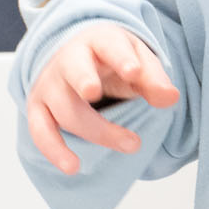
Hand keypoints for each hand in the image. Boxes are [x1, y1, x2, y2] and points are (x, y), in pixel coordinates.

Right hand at [24, 23, 179, 176]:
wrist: (76, 56)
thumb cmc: (111, 60)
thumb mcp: (137, 61)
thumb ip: (153, 78)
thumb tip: (171, 98)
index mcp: (98, 41)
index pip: (109, 45)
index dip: (120, 58)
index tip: (134, 72)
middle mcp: (68, 60)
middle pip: (74, 70)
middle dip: (83, 79)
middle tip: (93, 92)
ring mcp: (50, 85)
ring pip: (66, 108)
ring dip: (97, 130)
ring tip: (131, 145)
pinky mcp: (37, 108)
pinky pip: (40, 131)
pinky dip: (54, 150)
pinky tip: (73, 167)